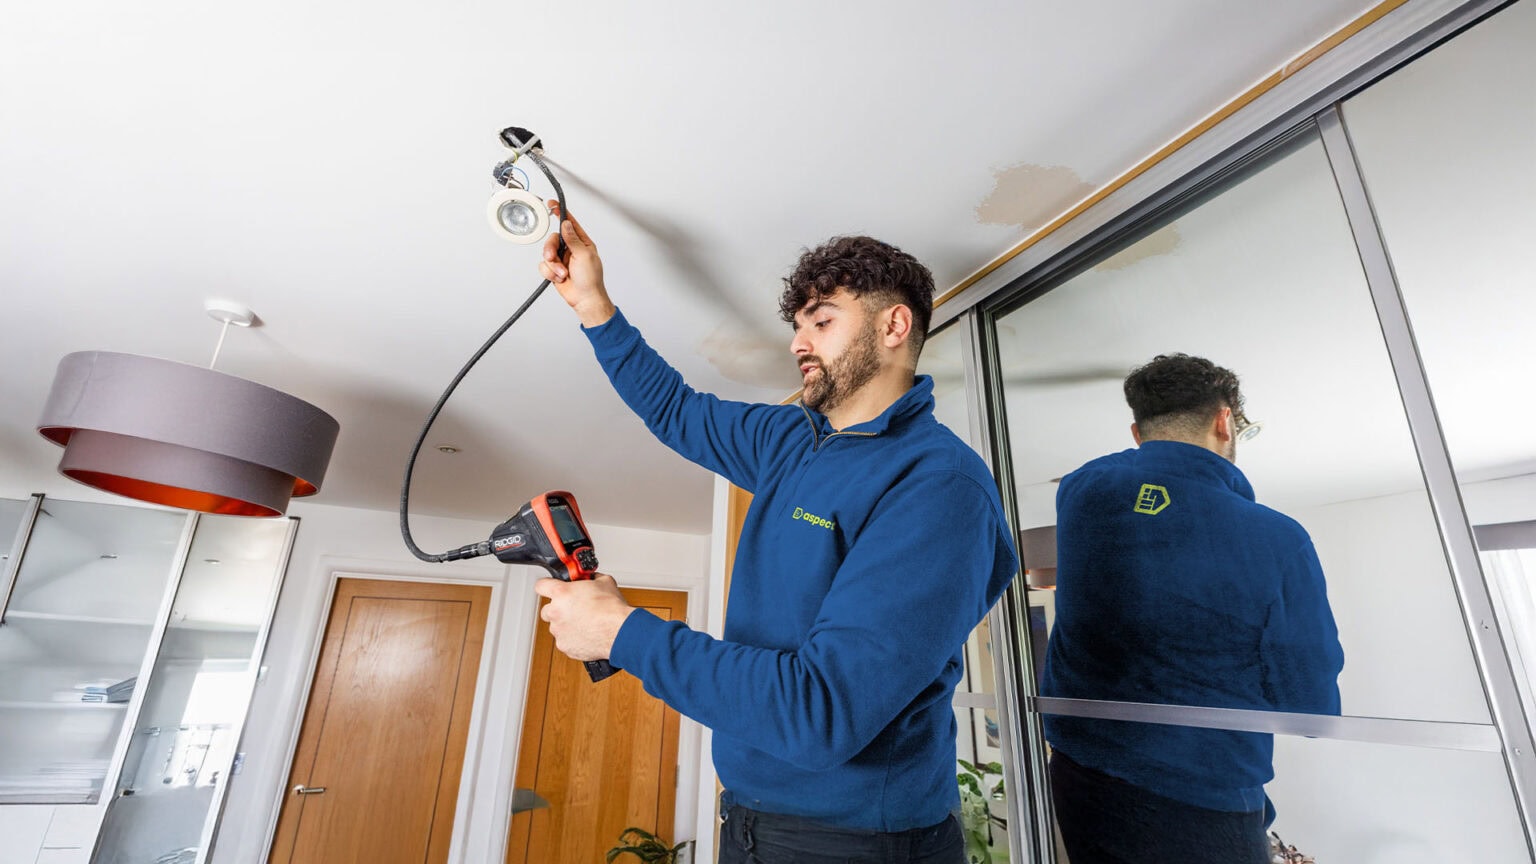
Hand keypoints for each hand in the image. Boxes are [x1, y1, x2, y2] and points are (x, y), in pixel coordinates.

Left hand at [531, 573, 634, 661]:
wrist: (620, 631)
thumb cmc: (612, 609)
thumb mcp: (604, 582)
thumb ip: (592, 579)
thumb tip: (592, 578)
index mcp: (562, 593)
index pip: (541, 585)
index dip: (546, 586)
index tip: (550, 588)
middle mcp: (556, 612)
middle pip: (546, 610)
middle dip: (558, 609)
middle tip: (573, 608)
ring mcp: (559, 631)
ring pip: (556, 627)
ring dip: (566, 625)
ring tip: (584, 623)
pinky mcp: (565, 646)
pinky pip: (565, 641)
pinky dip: (573, 639)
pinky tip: (587, 634)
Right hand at [539, 202, 614, 326]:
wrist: (584, 299)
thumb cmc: (591, 279)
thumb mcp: (584, 255)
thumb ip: (573, 239)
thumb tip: (566, 224)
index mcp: (582, 243)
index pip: (570, 224)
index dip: (560, 213)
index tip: (552, 204)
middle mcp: (571, 249)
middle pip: (553, 239)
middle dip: (550, 249)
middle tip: (552, 257)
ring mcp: (562, 259)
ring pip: (546, 253)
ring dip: (553, 265)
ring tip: (562, 273)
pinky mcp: (554, 269)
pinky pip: (543, 266)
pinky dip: (550, 273)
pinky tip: (559, 278)